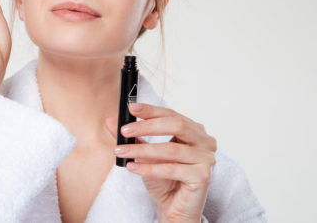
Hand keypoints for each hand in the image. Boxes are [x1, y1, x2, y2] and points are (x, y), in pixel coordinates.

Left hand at [104, 103, 216, 222]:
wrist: (173, 208)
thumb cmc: (164, 180)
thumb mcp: (144, 154)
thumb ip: (131, 137)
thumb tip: (109, 120)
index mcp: (195, 130)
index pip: (171, 114)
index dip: (151, 110)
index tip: (131, 108)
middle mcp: (205, 141)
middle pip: (176, 125)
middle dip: (147, 126)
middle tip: (125, 130)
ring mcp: (207, 158)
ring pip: (170, 149)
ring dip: (142, 150)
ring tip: (121, 151)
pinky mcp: (203, 176)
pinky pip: (172, 169)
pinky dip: (149, 168)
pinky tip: (132, 167)